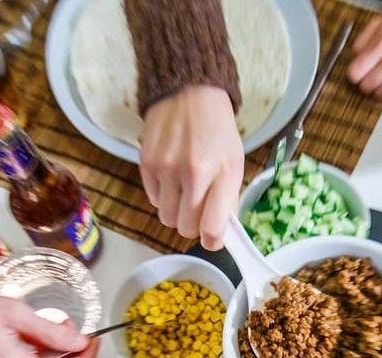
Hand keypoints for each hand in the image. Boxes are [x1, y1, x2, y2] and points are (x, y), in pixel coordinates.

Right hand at [140, 85, 244, 249]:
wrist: (189, 93)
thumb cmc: (216, 130)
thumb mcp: (234, 161)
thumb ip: (228, 198)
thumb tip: (219, 232)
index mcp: (220, 173)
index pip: (212, 228)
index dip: (212, 240)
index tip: (213, 238)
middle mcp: (192, 173)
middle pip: (185, 228)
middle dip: (193, 224)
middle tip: (199, 209)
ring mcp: (166, 168)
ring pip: (166, 218)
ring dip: (176, 211)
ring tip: (185, 191)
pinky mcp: (146, 163)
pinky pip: (153, 199)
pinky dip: (163, 196)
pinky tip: (172, 176)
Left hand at [348, 11, 381, 102]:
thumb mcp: (377, 25)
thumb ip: (361, 41)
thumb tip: (356, 60)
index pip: (355, 73)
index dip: (355, 72)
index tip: (358, 69)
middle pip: (367, 86)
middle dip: (366, 80)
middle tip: (374, 71)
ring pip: (381, 95)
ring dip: (380, 88)